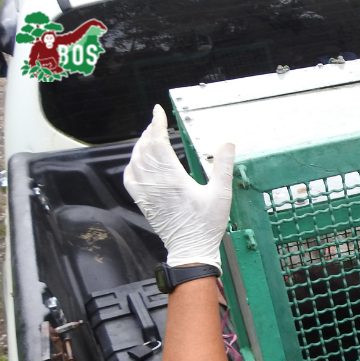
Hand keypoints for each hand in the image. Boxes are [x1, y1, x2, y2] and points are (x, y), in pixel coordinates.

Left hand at [123, 104, 234, 269]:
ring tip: (150, 137)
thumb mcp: (221, 194)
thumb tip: (227, 143)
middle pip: (145, 148)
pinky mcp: (143, 202)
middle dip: (150, 132)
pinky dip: (132, 164)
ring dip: (141, 145)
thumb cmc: (207, 224)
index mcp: (172, 178)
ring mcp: (146, 192)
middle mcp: (155, 182)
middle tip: (158, 123)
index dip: (157, 124)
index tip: (158, 111)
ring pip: (136, 160)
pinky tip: (138, 161)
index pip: (158, 142)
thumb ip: (223, 167)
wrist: (190, 249)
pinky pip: (130, 177)